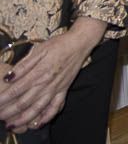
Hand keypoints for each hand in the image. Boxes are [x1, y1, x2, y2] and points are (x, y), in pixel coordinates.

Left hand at [0, 17, 105, 133]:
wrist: (79, 44)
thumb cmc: (58, 45)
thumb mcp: (39, 50)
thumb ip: (23, 65)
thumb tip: (8, 77)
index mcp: (39, 72)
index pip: (17, 89)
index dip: (4, 98)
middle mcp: (47, 83)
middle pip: (25, 102)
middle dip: (10, 111)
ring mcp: (56, 88)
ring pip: (38, 108)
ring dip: (24, 118)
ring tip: (12, 124)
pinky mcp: (64, 90)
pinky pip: (55, 107)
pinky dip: (47, 117)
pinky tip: (38, 123)